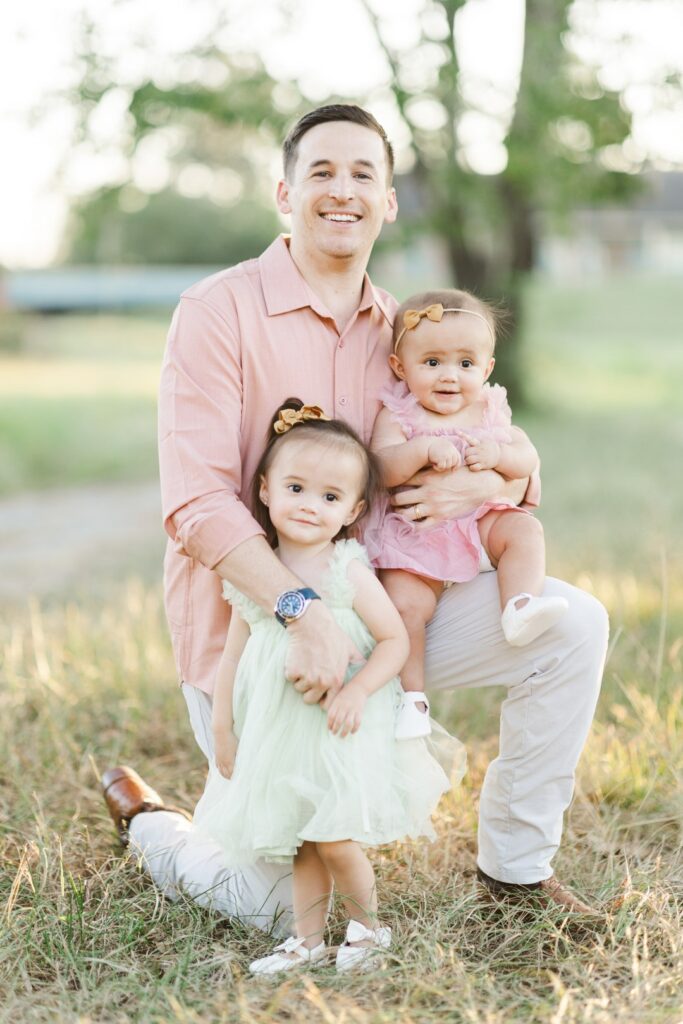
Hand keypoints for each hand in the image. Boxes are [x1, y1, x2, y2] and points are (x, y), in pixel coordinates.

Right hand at [214, 730, 238, 777]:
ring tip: (228, 777)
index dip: (234, 777)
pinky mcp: (216, 756)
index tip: (238, 779)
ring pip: (220, 771)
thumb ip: (239, 757)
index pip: (231, 773)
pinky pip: (217, 766)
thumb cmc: (231, 739)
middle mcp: (223, 761)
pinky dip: (220, 770)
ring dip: (224, 775)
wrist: (221, 733)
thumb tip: (243, 762)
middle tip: (233, 780)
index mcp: (230, 760)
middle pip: (225, 774)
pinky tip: (222, 770)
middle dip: (229, 777)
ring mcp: (219, 759)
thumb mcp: (238, 748)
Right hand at [286, 600, 361, 704]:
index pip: (328, 705)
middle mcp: (322, 682)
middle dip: (309, 690)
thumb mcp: (350, 649)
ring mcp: (306, 677)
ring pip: (299, 689)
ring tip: (306, 663)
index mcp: (336, 680)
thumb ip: (357, 661)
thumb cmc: (333, 635)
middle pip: (310, 700)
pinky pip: (290, 678)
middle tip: (310, 675)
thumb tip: (365, 665)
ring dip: (300, 679)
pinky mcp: (293, 671)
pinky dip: (291, 670)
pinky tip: (298, 658)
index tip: (320, 692)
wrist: (313, 624)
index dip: (323, 700)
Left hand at [327, 685, 366, 737]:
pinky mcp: (360, 711)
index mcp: (337, 703)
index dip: (329, 724)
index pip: (331, 715)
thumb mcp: (337, 698)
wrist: (358, 687)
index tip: (329, 729)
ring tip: (342, 736)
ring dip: (344, 732)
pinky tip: (352, 732)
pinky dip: (355, 729)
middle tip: (334, 734)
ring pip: (347, 724)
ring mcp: (352, 709)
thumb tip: (330, 720)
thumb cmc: (346, 693)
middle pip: (338, 721)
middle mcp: (344, 706)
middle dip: (335, 729)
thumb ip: (333, 707)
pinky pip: (357, 722)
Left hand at [391, 465, 508, 524]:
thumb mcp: (445, 466)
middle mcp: (427, 492)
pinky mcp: (441, 517)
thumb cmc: (464, 473)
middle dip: (393, 500)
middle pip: (399, 498)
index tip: (393, 484)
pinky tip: (411, 523)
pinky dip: (412, 526)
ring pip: (406, 514)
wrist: (482, 484)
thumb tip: (419, 466)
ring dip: (399, 513)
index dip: (395, 483)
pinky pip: (420, 526)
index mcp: (428, 477)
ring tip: (399, 512)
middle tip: (392, 500)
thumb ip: (430, 467)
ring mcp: (433, 506)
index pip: (403, 480)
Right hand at [427, 437, 461, 471]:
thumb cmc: (434, 449)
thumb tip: (453, 469)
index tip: (452, 470)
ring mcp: (447, 454)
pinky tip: (433, 465)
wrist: (426, 445)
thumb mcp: (444, 449)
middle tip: (440, 465)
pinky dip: (438, 468)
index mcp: (453, 448)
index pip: (458, 459)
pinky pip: (442, 467)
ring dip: (442, 467)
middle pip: (453, 463)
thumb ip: (450, 455)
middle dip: (447, 466)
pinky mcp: (442, 458)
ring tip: (436, 464)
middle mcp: (451, 451)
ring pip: (448, 466)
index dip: (456, 465)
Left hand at [460, 433, 500, 471]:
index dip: (463, 435)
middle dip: (465, 454)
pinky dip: (472, 467)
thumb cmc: (488, 448)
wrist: (500, 455)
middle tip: (467, 456)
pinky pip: (474, 467)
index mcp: (479, 444)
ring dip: (467, 461)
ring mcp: (481, 458)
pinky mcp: (483, 465)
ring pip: (469, 460)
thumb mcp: (483, 441)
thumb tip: (464, 437)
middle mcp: (480, 450)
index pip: (470, 439)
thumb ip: (474, 441)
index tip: (456, 431)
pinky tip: (473, 466)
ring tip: (470, 461)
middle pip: (467, 452)